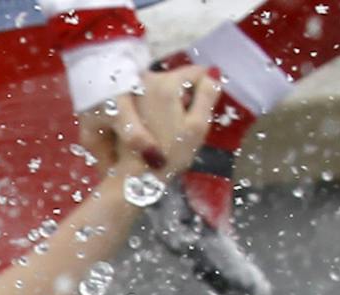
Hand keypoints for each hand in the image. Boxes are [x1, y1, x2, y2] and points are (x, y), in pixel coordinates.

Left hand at [81, 65, 218, 182]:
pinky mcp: (125, 104)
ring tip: (171, 127)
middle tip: (184, 123)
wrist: (135, 177)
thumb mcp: (198, 124)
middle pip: (180, 79)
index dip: (205, 90)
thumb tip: (213, 72)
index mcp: (166, 83)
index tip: (199, 112)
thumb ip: (208, 94)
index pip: (198, 72)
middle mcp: (147, 80)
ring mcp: (133, 91)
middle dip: (187, 96)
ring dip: (173, 102)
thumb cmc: (170, 154)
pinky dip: (159, 107)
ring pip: (166, 87)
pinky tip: (158, 128)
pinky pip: (152, 97)